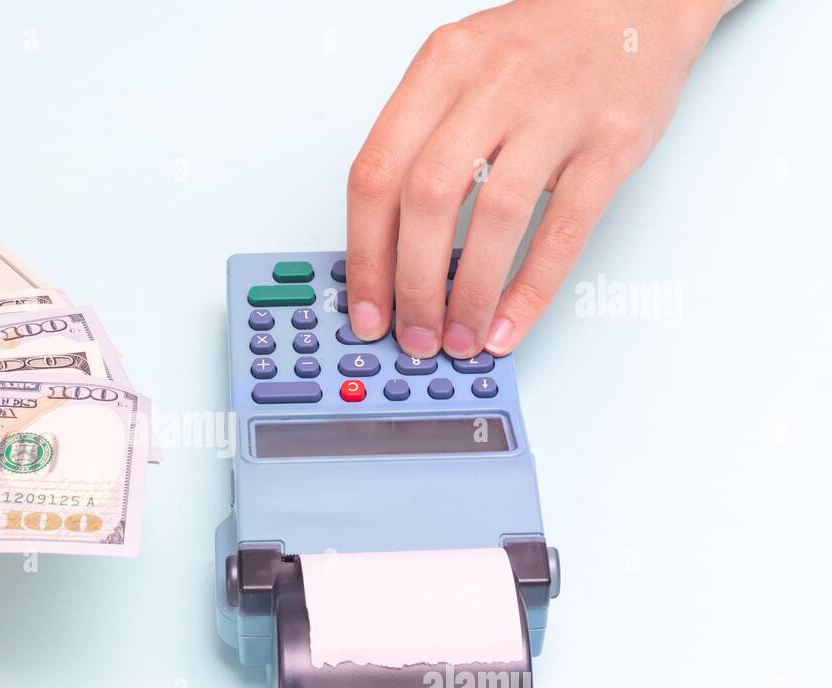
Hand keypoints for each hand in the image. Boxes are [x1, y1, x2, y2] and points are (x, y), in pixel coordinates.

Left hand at [345, 0, 727, 357]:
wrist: (638, 2)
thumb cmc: (541, 48)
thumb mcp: (462, 68)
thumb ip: (420, 143)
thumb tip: (386, 252)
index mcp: (441, 66)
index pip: (377, 172)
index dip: (364, 254)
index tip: (366, 310)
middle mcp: (493, 82)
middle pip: (427, 198)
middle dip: (411, 285)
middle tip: (413, 336)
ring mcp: (556, 111)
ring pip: (495, 218)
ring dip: (469, 295)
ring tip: (459, 339)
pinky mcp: (611, 143)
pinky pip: (563, 231)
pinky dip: (530, 290)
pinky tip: (509, 325)